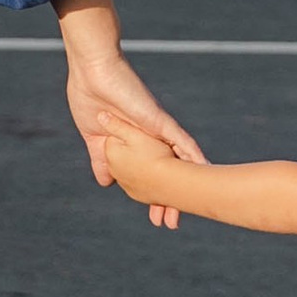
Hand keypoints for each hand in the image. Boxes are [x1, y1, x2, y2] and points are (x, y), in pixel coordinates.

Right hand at [67, 50, 206, 228]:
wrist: (91, 74)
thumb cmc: (90, 100)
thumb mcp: (95, 139)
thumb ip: (103, 159)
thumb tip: (107, 181)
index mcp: (135, 143)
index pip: (149, 175)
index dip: (152, 196)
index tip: (155, 217)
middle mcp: (151, 138)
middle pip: (168, 172)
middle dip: (170, 199)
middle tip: (171, 223)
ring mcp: (157, 129)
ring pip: (179, 160)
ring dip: (186, 183)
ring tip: (193, 206)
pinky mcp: (160, 119)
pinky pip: (182, 139)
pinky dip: (194, 155)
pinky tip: (205, 169)